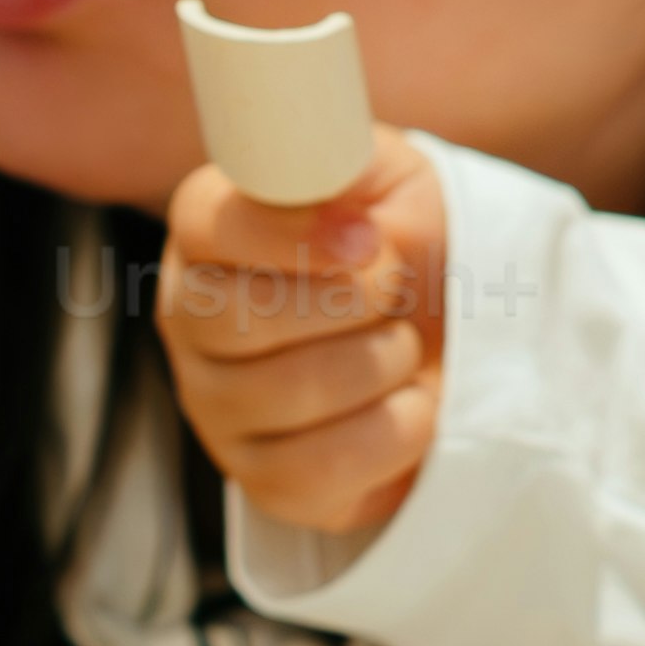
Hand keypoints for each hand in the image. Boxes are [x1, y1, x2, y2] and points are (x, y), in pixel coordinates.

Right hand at [154, 154, 444, 538]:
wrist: (455, 328)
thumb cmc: (409, 244)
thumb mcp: (385, 178)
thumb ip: (343, 164)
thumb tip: (331, 199)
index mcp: (208, 232)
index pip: (207, 228)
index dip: (288, 237)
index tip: (367, 240)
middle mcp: (190, 321)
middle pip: (235, 321)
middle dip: (350, 305)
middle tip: (394, 289)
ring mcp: (216, 408)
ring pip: (287, 394)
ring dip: (383, 363)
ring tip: (401, 344)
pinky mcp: (263, 480)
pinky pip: (320, 470)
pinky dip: (396, 431)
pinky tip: (410, 402)